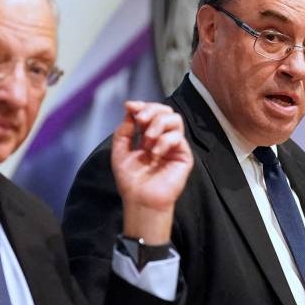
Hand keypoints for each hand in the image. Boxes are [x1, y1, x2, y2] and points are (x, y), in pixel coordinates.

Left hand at [111, 101, 192, 241]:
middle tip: (140, 120)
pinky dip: (164, 141)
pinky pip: (178, 137)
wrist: (140, 199)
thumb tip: (131, 107)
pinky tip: (155, 153)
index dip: (143, 106)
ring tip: (146, 140)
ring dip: (158, 124)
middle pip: (165, 111)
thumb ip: (125, 128)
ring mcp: (175, 146)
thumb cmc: (130, 179)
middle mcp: (163, 138)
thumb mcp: (120, 149)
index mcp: (149, 135)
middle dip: (151, 111)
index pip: (152, 112)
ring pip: (175, 119)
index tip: (131, 107)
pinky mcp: (184, 155)